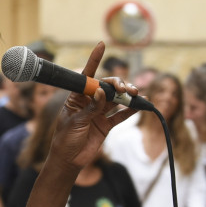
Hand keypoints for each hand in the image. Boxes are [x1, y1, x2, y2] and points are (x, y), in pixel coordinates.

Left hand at [46, 42, 136, 170]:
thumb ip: (91, 108)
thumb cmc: (65, 139)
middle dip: (117, 84)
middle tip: (125, 89)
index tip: (102, 45)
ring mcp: (98, 113)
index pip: (86, 75)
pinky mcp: (106, 125)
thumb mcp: (75, 122)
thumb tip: (102, 92)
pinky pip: (121, 115)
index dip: (95, 60)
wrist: (68, 161)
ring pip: (116, 100)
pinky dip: (130, 110)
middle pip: (106, 87)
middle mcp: (89, 102)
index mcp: (76, 97)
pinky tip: (141, 105)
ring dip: (127, 96)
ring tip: (137, 94)